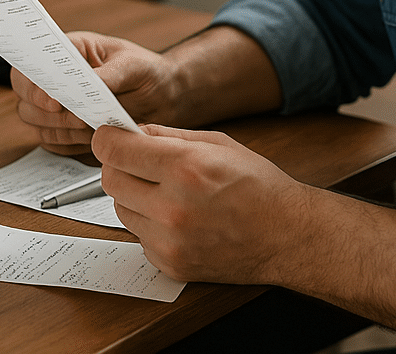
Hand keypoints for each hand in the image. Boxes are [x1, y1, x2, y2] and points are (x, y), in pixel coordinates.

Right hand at [11, 32, 179, 154]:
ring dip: (61, 129)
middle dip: (48, 113)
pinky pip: (54, 143)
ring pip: (37, 124)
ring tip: (92, 125)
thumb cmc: (146, 71)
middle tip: (79, 117)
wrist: (164, 97)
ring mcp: (58, 107)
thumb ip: (108, 75)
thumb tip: (88, 85)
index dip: (32, 85)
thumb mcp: (132, 66)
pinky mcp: (66, 130)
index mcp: (66, 52)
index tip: (54, 100)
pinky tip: (93, 136)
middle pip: (25, 100)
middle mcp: (56, 79)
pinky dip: (70, 143)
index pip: (28, 66)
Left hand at [91, 122, 313, 284]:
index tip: (110, 137)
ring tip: (167, 192)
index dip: (108, 140)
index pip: (115, 150)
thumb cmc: (258, 186)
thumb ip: (168, 135)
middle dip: (119, 166)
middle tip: (139, 163)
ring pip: (121, 209)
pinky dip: (150, 224)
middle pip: (110, 180)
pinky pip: (139, 236)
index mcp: (185, 168)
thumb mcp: (217, 144)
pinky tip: (178, 218)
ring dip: (134, 197)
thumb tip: (131, 130)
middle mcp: (172, 207)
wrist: (287, 235)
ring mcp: (170, 241)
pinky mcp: (170, 264)